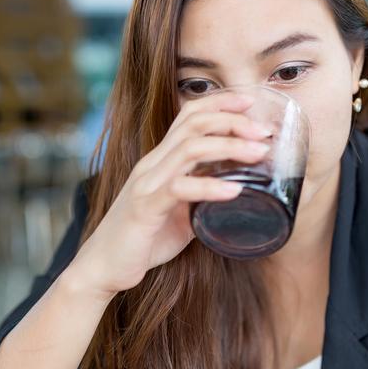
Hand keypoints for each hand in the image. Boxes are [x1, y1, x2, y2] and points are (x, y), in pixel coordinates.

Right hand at [68, 91, 272, 296]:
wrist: (102, 267)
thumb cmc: (142, 239)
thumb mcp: (178, 212)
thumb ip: (201, 198)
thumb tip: (236, 194)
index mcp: (159, 161)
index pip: (188, 116)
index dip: (219, 103)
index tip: (250, 101)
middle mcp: (151, 165)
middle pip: (193, 124)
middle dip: (233, 120)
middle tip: (264, 130)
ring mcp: (146, 184)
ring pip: (189, 149)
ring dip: (229, 146)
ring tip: (259, 152)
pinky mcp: (145, 209)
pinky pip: (180, 189)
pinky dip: (210, 187)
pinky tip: (235, 190)